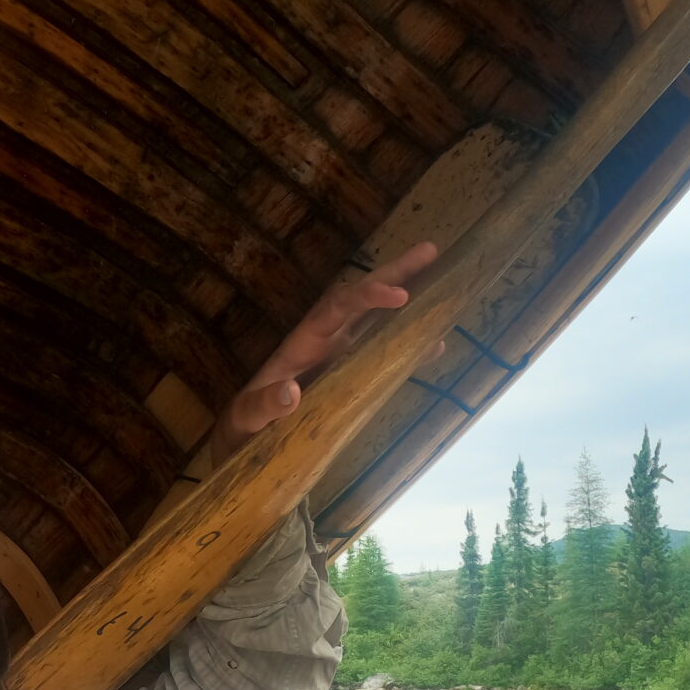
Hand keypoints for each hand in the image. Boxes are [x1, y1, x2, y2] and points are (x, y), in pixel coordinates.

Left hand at [209, 241, 440, 463]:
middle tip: (431, 250)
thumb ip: (264, 405)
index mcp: (302, 343)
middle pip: (361, 300)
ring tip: (445, 281)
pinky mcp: (347, 376)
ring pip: (375, 321)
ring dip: (406, 300)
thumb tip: (291, 392)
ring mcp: (338, 357)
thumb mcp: (247, 418)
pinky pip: (380, 354)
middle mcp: (323, 342)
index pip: (336, 308)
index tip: (399, 295)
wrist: (245, 439)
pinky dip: (407, 348)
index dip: (368, 296)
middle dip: (394, 274)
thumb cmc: (243, 425)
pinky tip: (434, 344)